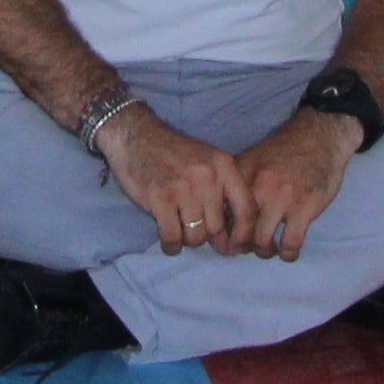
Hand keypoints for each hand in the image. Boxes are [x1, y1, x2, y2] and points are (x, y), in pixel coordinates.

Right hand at [98, 108, 243, 257]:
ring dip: (186, 239)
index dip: (243, 235)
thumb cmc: (174, 155)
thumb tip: (233, 238)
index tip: (234, 246)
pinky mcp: (160, 198)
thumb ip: (223, 193)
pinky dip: (171, 246)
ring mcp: (184, 188)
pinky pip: (173, 238)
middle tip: (193, 228)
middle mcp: (208, 177)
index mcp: (225, 166)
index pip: (247, 210)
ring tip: (179, 228)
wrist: (136, 137)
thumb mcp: (208, 162)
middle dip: (206, 235)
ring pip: (196, 237)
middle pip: (218, 228)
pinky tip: (168, 241)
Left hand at [236, 110, 354, 257]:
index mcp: (241, 173)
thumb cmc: (285, 150)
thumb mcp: (254, 160)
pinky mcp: (304, 207)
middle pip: (240, 232)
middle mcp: (257, 186)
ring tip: (270, 248)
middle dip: (244, 247)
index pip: (222, 213)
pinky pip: (290, 243)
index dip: (224, 233)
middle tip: (250, 248)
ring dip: (265, 252)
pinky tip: (288, 250)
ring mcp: (281, 197)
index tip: (230, 240)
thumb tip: (223, 217)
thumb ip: (238, 185)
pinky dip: (288, 254)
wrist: (320, 135)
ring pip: (263, 242)